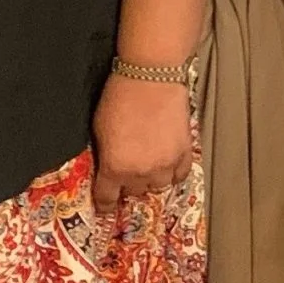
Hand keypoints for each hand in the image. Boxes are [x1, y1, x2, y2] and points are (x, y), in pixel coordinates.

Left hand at [91, 75, 192, 210]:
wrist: (151, 75)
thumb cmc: (120, 96)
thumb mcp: (99, 129)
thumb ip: (104, 154)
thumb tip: (107, 166)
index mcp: (114, 168)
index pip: (107, 198)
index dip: (105, 204)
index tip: (105, 206)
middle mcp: (140, 172)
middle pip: (134, 192)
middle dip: (129, 184)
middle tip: (128, 171)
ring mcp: (165, 163)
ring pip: (158, 185)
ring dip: (152, 178)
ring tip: (149, 165)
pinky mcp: (184, 151)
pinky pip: (180, 174)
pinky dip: (173, 172)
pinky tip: (168, 164)